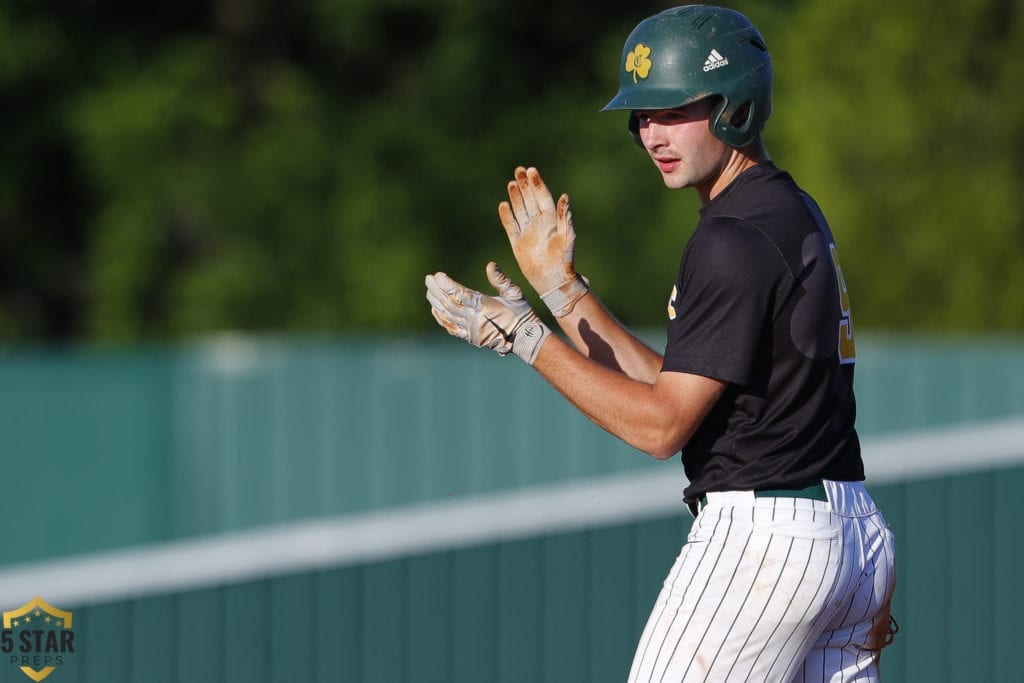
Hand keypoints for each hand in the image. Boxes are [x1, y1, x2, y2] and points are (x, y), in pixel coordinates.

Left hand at [425, 261, 550, 364]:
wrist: (524, 338)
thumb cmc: (521, 313)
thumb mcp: (515, 293)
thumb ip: (501, 279)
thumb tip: (490, 264)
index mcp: (485, 307)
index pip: (460, 294)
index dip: (447, 284)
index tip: (438, 275)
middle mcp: (474, 319)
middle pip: (449, 303)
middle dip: (437, 290)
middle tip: (428, 278)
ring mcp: (471, 330)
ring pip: (447, 315)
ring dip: (436, 302)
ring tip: (429, 290)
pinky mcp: (470, 337)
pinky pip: (451, 328)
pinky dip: (441, 318)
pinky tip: (435, 310)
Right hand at [498, 167, 588, 316]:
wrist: (553, 279)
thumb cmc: (564, 259)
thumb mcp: (567, 236)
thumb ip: (565, 217)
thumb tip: (565, 197)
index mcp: (552, 219)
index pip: (542, 196)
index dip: (537, 183)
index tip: (531, 171)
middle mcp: (539, 223)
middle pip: (530, 199)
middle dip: (524, 184)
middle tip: (519, 170)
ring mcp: (528, 232)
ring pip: (520, 209)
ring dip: (516, 196)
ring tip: (511, 182)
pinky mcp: (518, 242)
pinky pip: (511, 225)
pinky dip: (507, 216)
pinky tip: (503, 205)